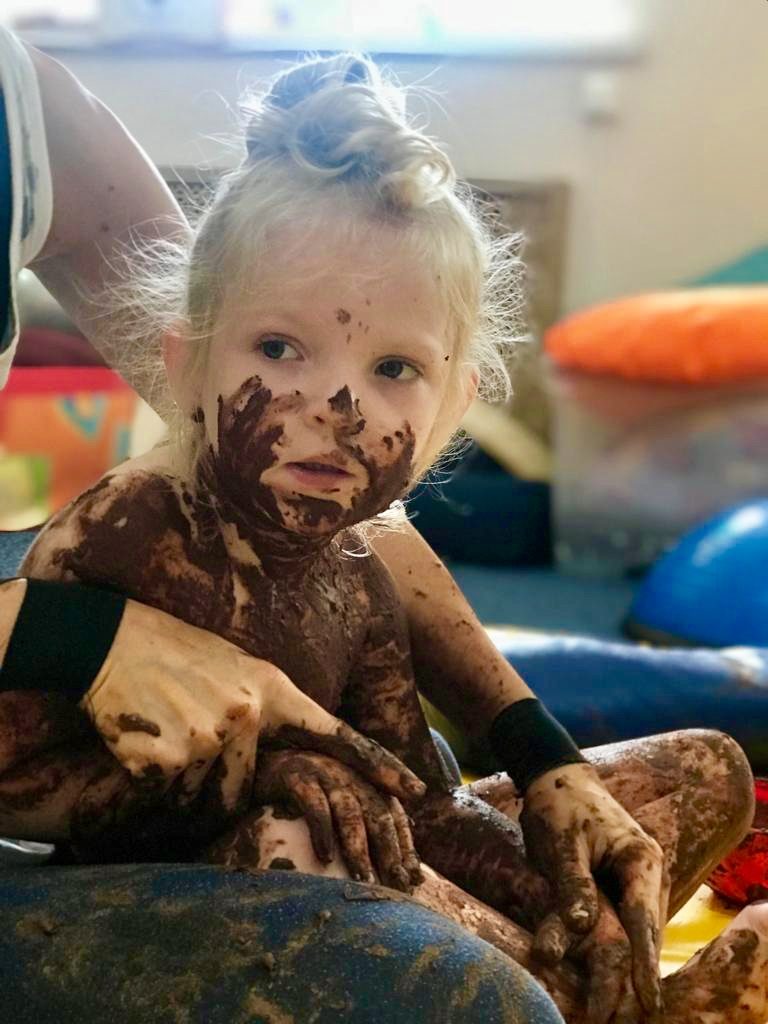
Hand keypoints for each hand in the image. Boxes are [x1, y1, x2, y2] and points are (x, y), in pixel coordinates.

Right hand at [81, 599, 424, 814]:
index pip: (335, 734)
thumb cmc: (174, 651)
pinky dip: (150, 776)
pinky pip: (165, 793)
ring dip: (181, 779)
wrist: (111, 639)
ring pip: (203, 796)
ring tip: (162, 727)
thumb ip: (264, 710)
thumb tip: (275, 764)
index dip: (378, 764)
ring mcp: (209, 737)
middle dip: (217, 781)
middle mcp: (248, 715)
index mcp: (271, 689)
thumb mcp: (235, 667)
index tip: (416, 790)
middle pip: (244, 787)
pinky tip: (140, 732)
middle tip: (185, 737)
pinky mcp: (167, 759)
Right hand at [251, 749, 422, 891]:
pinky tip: (324, 857)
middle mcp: (348, 771)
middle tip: (397, 886)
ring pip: (350, 811)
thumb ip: (365, 813)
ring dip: (359, 848)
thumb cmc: (304, 783)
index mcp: (363, 776)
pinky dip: (322, 831)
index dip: (405, 844)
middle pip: (378, 812)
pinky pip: (313, 805)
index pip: (394, 812)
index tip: (414, 877)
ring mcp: (322, 771)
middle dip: (390, 850)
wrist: (260, 758)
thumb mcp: (337, 794)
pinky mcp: (294, 775)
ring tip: (364, 880)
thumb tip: (402, 842)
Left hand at [520, 762, 666, 1020]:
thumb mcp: (562, 843)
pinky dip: (611, 945)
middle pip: (644, 930)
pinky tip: (608, 976)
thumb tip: (580, 926)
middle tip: (635, 1012)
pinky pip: (616, 920)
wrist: (555, 777)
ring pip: (632, 929)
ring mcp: (633, 879)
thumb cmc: (560, 805)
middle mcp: (645, 873)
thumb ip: (572, 884)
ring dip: (625, 963)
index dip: (645, 961)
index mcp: (641, 859)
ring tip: (621, 1005)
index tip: (648, 998)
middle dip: (639, 972)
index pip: (644, 919)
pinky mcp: (615, 884)